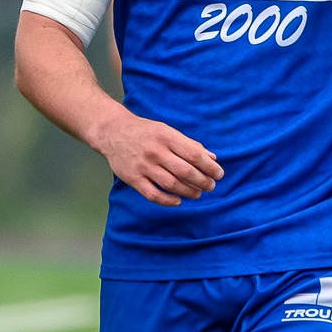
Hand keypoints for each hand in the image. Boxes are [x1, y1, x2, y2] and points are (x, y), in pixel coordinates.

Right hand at [92, 112, 222, 206]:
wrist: (113, 132)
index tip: (219, 174)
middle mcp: (155, 151)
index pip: (194, 154)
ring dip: (189, 192)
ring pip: (171, 184)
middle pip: (185, 171)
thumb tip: (212, 158)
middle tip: (211, 186)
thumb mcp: (168, 131)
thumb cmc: (146, 132)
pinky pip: (153, 194)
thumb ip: (189, 144)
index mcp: (166, 137)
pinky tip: (178, 200)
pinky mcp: (133, 178)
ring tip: (197, 193)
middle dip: (203, 181)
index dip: (209, 166)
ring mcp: (143, 166)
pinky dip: (168, 200)